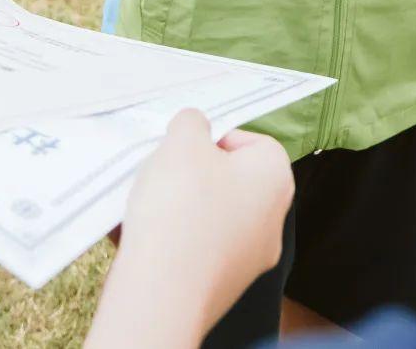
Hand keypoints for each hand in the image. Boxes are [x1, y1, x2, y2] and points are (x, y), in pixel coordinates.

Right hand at [90, 112, 293, 347]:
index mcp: (275, 178)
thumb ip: (192, 122)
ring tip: (146, 203)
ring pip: (209, 215)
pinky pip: (196, 248)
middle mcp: (272, 221)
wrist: (161, 293)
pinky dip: (171, 237)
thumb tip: (195, 128)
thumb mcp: (183, 141)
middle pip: (229, 180)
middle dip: (192, 172)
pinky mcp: (221, 285)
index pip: (251, 142)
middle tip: (164, 171)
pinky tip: (140, 234)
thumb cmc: (181, 207)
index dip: (215, 139)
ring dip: (178, 204)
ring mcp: (249, 258)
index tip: (185, 147)